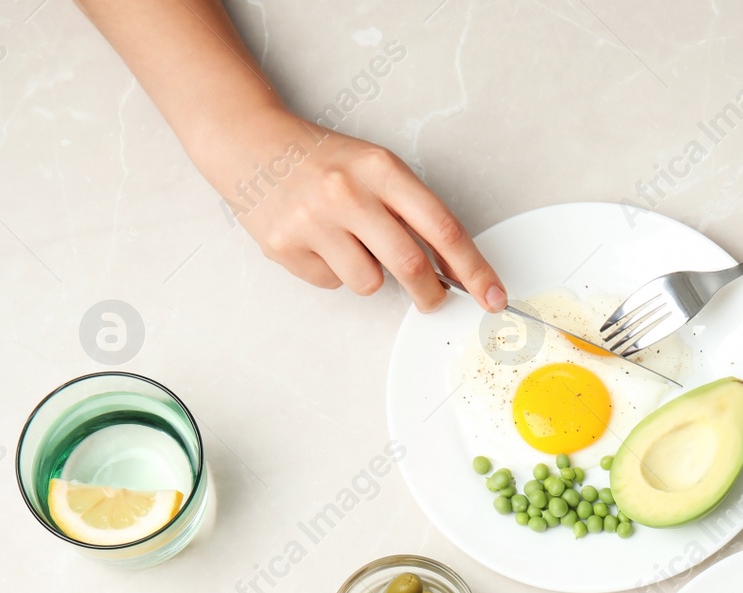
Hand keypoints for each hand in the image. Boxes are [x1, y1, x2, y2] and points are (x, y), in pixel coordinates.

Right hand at [197, 106, 505, 311]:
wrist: (249, 143)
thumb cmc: (323, 160)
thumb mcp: (375, 168)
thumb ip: (412, 213)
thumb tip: (454, 268)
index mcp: (380, 169)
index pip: (442, 228)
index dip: (474, 269)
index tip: (493, 295)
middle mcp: (347, 193)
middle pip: (410, 266)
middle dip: (430, 293)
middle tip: (434, 299)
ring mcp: (313, 221)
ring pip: (369, 283)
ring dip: (370, 275)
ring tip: (349, 243)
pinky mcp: (284, 246)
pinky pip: (332, 283)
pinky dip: (333, 271)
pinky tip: (318, 242)